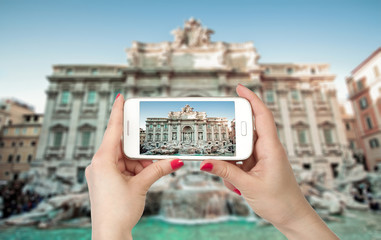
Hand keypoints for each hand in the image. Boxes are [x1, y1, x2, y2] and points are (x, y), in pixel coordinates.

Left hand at [86, 94, 183, 239]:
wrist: (110, 234)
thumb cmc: (118, 211)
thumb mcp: (141, 186)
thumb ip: (158, 169)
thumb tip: (177, 160)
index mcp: (102, 159)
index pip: (113, 129)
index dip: (118, 112)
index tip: (121, 97)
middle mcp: (99, 163)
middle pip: (122, 146)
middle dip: (139, 149)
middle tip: (152, 146)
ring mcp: (101, 172)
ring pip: (124, 158)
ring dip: (139, 163)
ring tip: (153, 168)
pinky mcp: (104, 180)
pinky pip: (122, 168)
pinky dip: (134, 169)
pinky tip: (145, 174)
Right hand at [200, 85, 338, 239]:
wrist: (292, 217)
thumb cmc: (280, 201)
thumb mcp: (248, 186)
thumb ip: (226, 172)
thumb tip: (206, 162)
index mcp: (271, 148)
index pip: (262, 116)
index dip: (251, 99)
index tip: (239, 88)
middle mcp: (268, 149)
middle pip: (246, 131)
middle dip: (231, 137)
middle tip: (218, 139)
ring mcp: (263, 158)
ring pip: (240, 149)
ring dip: (232, 162)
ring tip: (233, 180)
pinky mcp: (259, 166)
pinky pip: (242, 162)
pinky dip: (235, 171)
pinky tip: (237, 186)